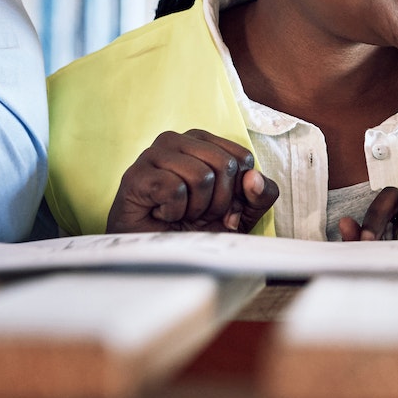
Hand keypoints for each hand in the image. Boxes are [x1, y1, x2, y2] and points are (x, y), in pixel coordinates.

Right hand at [106, 129, 279, 233]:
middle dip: (218, 202)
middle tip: (196, 213)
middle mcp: (177, 140)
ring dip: (195, 209)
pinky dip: (173, 212)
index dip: (237, 192)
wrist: (156, 257)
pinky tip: (160, 214)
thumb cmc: (195, 230)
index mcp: (202, 141)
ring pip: (201, 176)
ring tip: (178, 214)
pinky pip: (174, 189)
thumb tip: (254, 177)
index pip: (242, 158)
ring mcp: (153, 154)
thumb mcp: (241, 214)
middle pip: (224, 165)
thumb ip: (260, 194)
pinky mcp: (136, 175)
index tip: (217, 206)